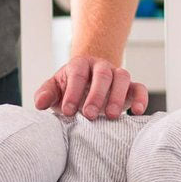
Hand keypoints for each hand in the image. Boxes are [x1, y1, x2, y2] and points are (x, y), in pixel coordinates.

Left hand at [34, 56, 148, 118]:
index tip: (67, 112)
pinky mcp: (130, 88)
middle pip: (102, 74)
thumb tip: (39, 104)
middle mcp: (100, 67)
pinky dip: (141, 98)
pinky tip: (137, 112)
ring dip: (117, 96)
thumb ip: (45, 94)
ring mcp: (117, 75)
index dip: (72, 92)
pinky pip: (140, 88)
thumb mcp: (55, 89)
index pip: (77, 74)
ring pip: (123, 77)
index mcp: (80, 65)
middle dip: (96, 95)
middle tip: (88, 115)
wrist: (87, 84)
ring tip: (111, 116)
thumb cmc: (69, 89)